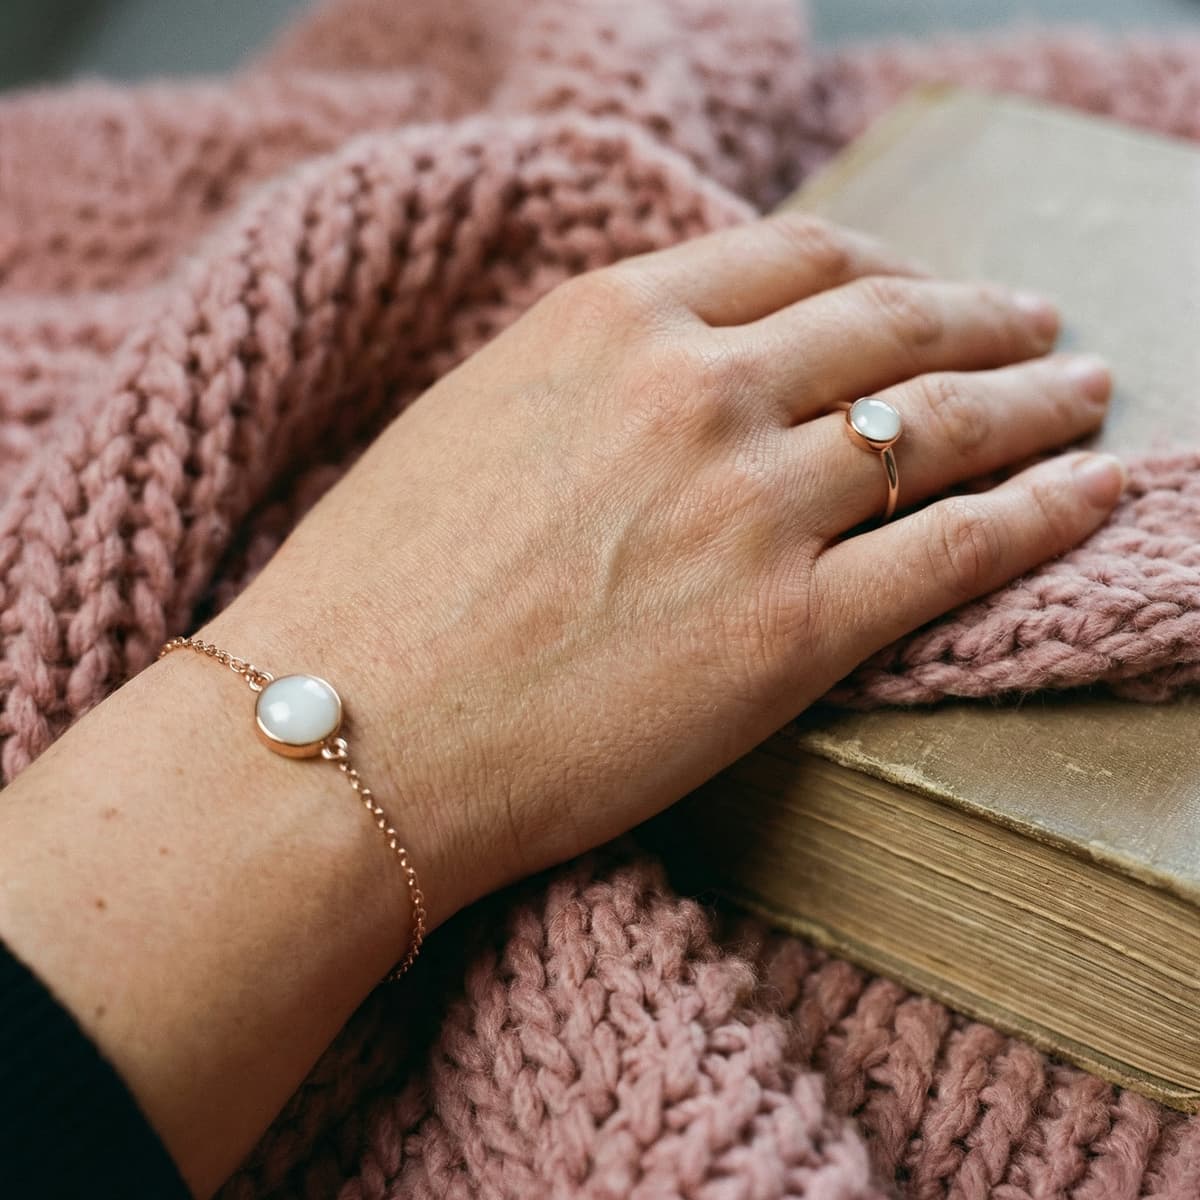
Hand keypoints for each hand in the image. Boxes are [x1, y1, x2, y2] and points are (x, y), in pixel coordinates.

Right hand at [207, 212, 1119, 931]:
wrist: (341, 733)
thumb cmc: (376, 591)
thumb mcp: (475, 422)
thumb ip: (589, 380)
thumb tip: (675, 376)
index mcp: (610, 324)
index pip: (795, 257)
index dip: (881, 265)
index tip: (920, 288)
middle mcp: (697, 392)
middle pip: (894, 323)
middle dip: (983, 318)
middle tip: (1036, 327)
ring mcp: (753, 508)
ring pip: (948, 423)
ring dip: (1039, 402)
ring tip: (1085, 397)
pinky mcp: (791, 633)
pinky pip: (964, 547)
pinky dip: (1049, 512)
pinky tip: (1097, 492)